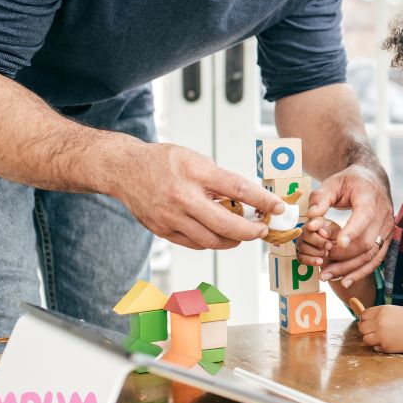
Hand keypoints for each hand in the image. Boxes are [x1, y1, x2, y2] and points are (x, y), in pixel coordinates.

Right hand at [113, 143, 285, 249]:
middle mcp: (182, 197)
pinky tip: (221, 236)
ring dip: (233, 240)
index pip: (238, 188)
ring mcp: (170, 217)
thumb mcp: (195, 159)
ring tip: (243, 234)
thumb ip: (219, 179)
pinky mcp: (162, 230)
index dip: (262, 200)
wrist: (124, 169)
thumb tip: (246, 198)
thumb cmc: (163, 161)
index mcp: (195, 173)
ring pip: (211, 240)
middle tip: (262, 230)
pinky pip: (195, 244)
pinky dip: (212, 242)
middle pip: (226, 223)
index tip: (279, 207)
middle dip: (251, 231)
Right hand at [295, 217, 341, 266]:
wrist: (337, 254)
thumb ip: (331, 232)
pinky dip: (311, 260)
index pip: (313, 221)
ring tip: (327, 253)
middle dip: (317, 242)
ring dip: (316, 252)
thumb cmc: (336, 240)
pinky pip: (301, 258)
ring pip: (302, 246)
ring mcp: (301, 242)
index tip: (311, 227)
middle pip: (304, 234)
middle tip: (329, 246)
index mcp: (317, 222)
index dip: (313, 224)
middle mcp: (306, 230)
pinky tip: (320, 261)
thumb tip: (322, 232)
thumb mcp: (338, 234)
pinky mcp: (300, 253)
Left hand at [303, 163, 393, 285]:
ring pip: (372, 255)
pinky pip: (376, 259)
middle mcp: (383, 214)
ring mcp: (387, 228)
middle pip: (367, 242)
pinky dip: (362, 271)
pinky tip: (346, 281)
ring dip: (350, 269)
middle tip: (322, 267)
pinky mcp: (387, 238)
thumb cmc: (350, 181)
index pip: (364, 216)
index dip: (352, 231)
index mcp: (370, 197)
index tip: (338, 244)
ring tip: (327, 277)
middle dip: (343, 257)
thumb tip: (311, 219)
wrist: (373, 180)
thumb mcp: (333, 182)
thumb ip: (320, 198)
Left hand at [356, 306, 402, 352]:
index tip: (370, 322)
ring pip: (366, 339)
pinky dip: (380, 346)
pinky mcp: (385, 347)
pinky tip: (390, 341)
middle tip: (376, 330)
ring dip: (371, 338)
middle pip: (362, 327)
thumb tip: (364, 320)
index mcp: (382, 311)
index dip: (366, 319)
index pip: (364, 315)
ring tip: (382, 336)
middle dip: (367, 329)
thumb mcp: (394, 311)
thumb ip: (380, 314)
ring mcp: (382, 335)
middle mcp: (380, 322)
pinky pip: (375, 347)